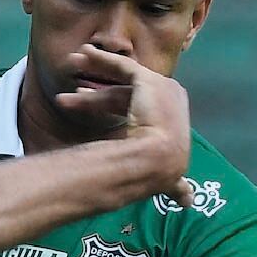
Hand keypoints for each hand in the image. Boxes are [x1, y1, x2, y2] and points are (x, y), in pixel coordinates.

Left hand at [52, 45, 193, 206]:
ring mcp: (162, 90)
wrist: (159, 161)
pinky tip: (84, 53)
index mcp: (172, 125)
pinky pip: (123, 66)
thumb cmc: (157, 175)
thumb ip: (175, 187)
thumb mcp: (164, 179)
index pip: (137, 114)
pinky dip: (103, 59)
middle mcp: (171, 103)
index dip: (109, 112)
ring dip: (96, 70)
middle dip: (95, 99)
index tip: (84, 109)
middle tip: (66, 100)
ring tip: (73, 62)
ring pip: (122, 80)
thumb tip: (190, 203)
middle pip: (125, 98)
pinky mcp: (150, 80)